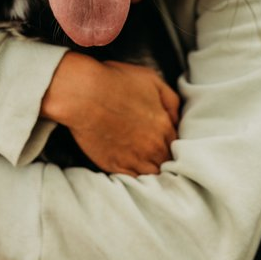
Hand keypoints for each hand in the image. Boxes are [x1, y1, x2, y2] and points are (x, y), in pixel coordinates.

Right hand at [41, 54, 179, 175]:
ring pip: (153, 174)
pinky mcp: (115, 166)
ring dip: (152, 169)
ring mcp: (134, 158)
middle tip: (154, 151)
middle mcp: (153, 146)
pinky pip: (134, 180)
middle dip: (163, 157)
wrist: (83, 94)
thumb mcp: (151, 79)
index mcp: (164, 125)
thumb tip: (176, 119)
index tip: (162, 139)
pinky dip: (136, 177)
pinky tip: (133, 170)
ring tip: (145, 162)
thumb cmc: (115, 81)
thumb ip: (170, 100)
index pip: (177, 143)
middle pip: (166, 161)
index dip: (171, 142)